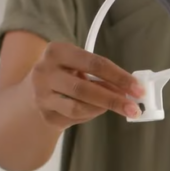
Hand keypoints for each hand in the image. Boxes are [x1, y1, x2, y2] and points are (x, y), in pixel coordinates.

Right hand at [28, 41, 145, 129]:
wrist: (31, 91)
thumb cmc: (64, 74)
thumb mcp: (78, 66)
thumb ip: (100, 75)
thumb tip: (128, 91)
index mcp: (57, 51)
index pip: (94, 63)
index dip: (119, 77)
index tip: (138, 88)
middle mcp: (44, 72)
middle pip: (84, 89)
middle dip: (113, 99)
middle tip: (134, 108)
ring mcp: (41, 95)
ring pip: (78, 107)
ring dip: (102, 108)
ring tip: (117, 107)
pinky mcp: (45, 114)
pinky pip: (74, 118)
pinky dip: (90, 114)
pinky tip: (94, 109)